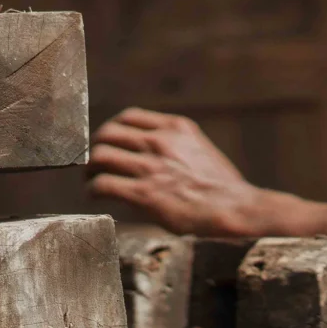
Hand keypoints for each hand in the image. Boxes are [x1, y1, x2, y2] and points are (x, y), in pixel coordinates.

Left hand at [86, 108, 320, 236]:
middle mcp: (159, 142)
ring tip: (90, 181)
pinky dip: (92, 190)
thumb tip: (155, 157)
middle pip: (107, 134)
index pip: (129, 117)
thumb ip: (177, 146)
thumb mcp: (201, 150)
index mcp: (176, 128)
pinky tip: (94, 198)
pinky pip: (103, 185)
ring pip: (99, 157)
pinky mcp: (143, 194)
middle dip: (96, 148)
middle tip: (94, 164)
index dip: (112, 130)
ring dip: (89, 170)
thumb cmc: (223, 189)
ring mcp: (150, 167)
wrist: (237, 210)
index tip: (109, 144)